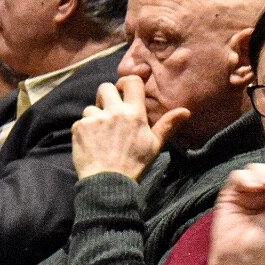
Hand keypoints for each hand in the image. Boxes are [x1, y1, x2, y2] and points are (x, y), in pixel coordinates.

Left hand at [72, 75, 186, 180]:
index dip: (126, 83)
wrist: (108, 182)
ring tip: (101, 133)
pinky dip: (85, 130)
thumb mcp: (155, 145)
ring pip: (91, 107)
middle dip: (106, 96)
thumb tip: (186, 111)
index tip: (125, 91)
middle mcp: (113, 112)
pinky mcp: (79, 128)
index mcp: (134, 114)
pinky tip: (92, 143)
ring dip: (95, 116)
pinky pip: (81, 122)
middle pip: (105, 87)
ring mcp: (94, 119)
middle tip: (109, 109)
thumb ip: (168, 125)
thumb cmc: (135, 164)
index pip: (131, 82)